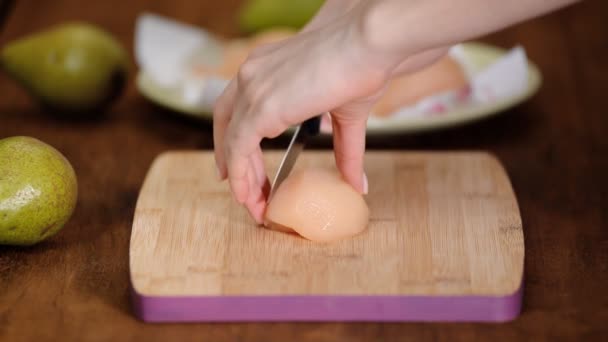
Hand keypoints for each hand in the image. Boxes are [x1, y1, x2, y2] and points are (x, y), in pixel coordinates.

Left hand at [214, 3, 448, 223]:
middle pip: (227, 124)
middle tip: (247, 194)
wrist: (368, 46)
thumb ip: (344, 151)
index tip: (241, 169)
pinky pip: (239, 148)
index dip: (234, 140)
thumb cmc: (363, 67)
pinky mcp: (260, 106)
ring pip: (231, 140)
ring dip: (240, 176)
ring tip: (253, 205)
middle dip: (234, 163)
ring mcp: (252, 88)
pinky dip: (241, 174)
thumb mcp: (346, 116)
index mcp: (265, 68)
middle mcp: (251, 74)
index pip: (238, 108)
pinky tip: (249, 196)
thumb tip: (358, 185)